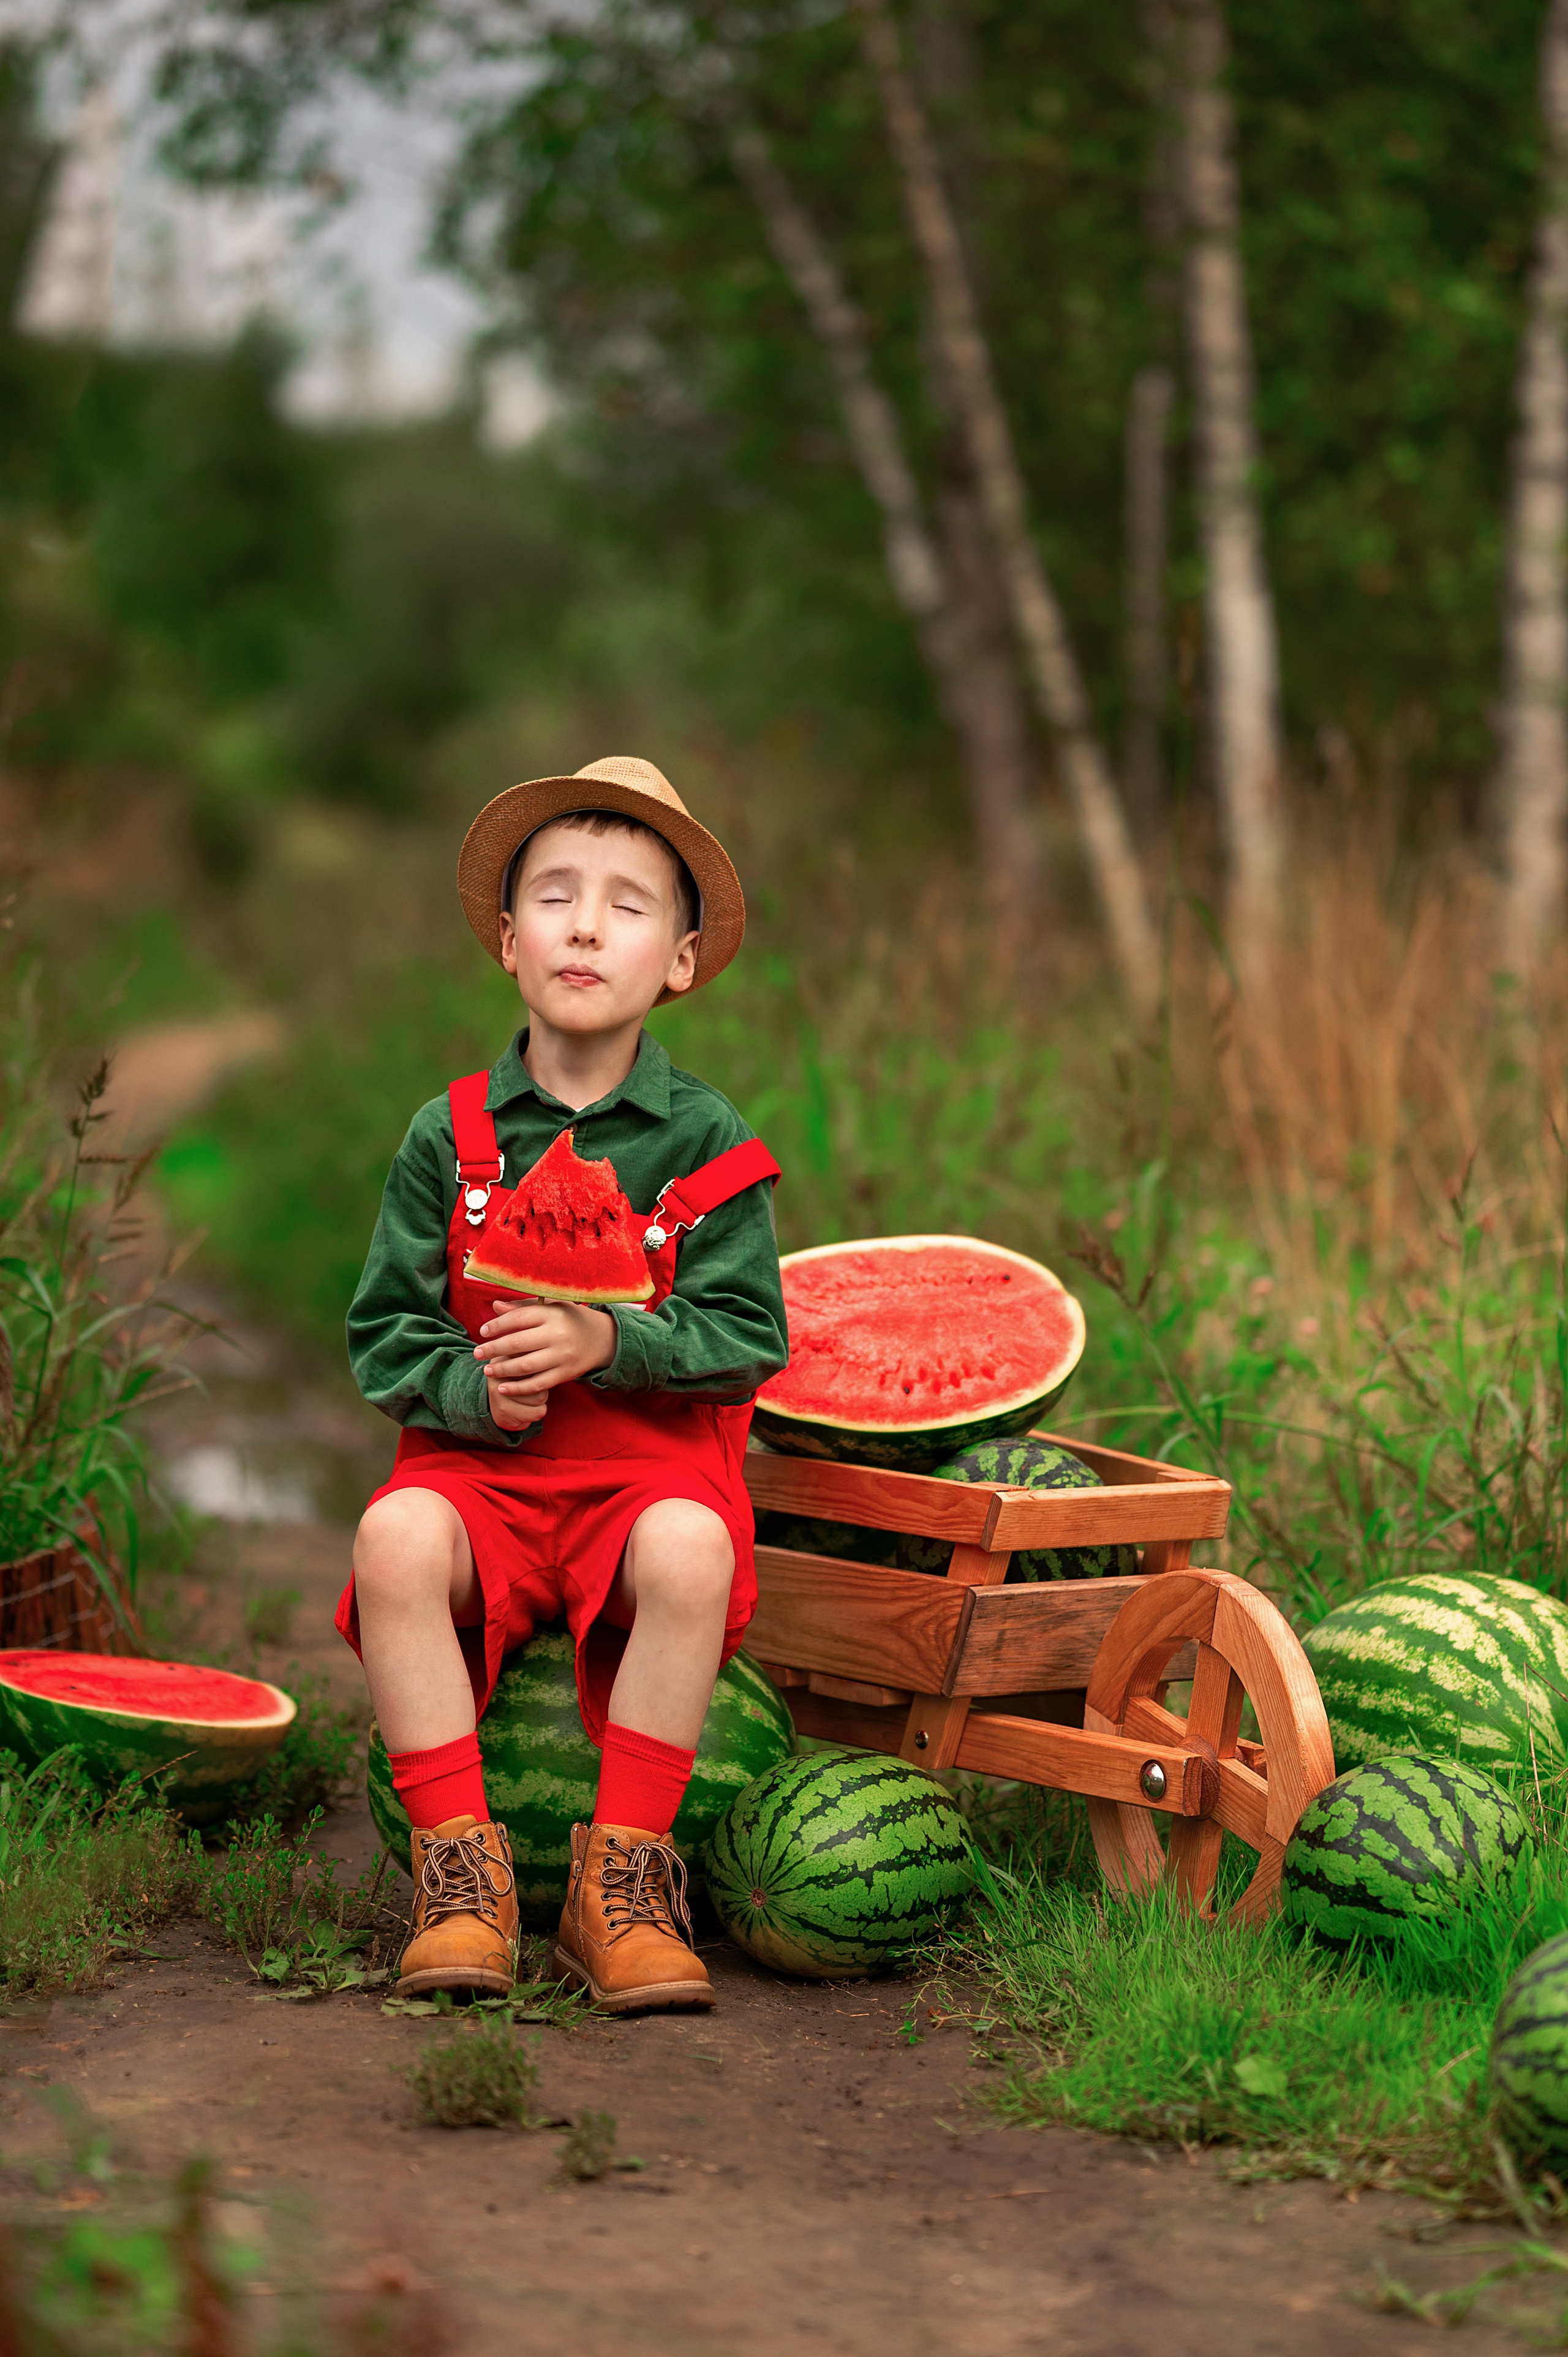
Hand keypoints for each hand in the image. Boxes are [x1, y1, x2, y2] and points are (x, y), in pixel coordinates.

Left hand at [476, 1299, 616, 1428]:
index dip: (497, 1325)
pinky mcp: (566, 1373)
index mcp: (552, 1313)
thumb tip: (495, 1306)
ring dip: (502, 1369)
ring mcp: (563, 1355)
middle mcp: (558, 1334)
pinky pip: (538, 1384)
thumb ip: (523, 1307)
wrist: (601, 1338)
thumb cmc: (569, 1319)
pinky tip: (503, 1387)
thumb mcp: (550, 1306)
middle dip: (493, 1349)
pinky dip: (518, 1388)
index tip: (483, 1331)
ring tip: (487, 1370)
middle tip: (476, 1353)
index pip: (518, 1318)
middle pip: (517, 1343)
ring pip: (525, 1366)